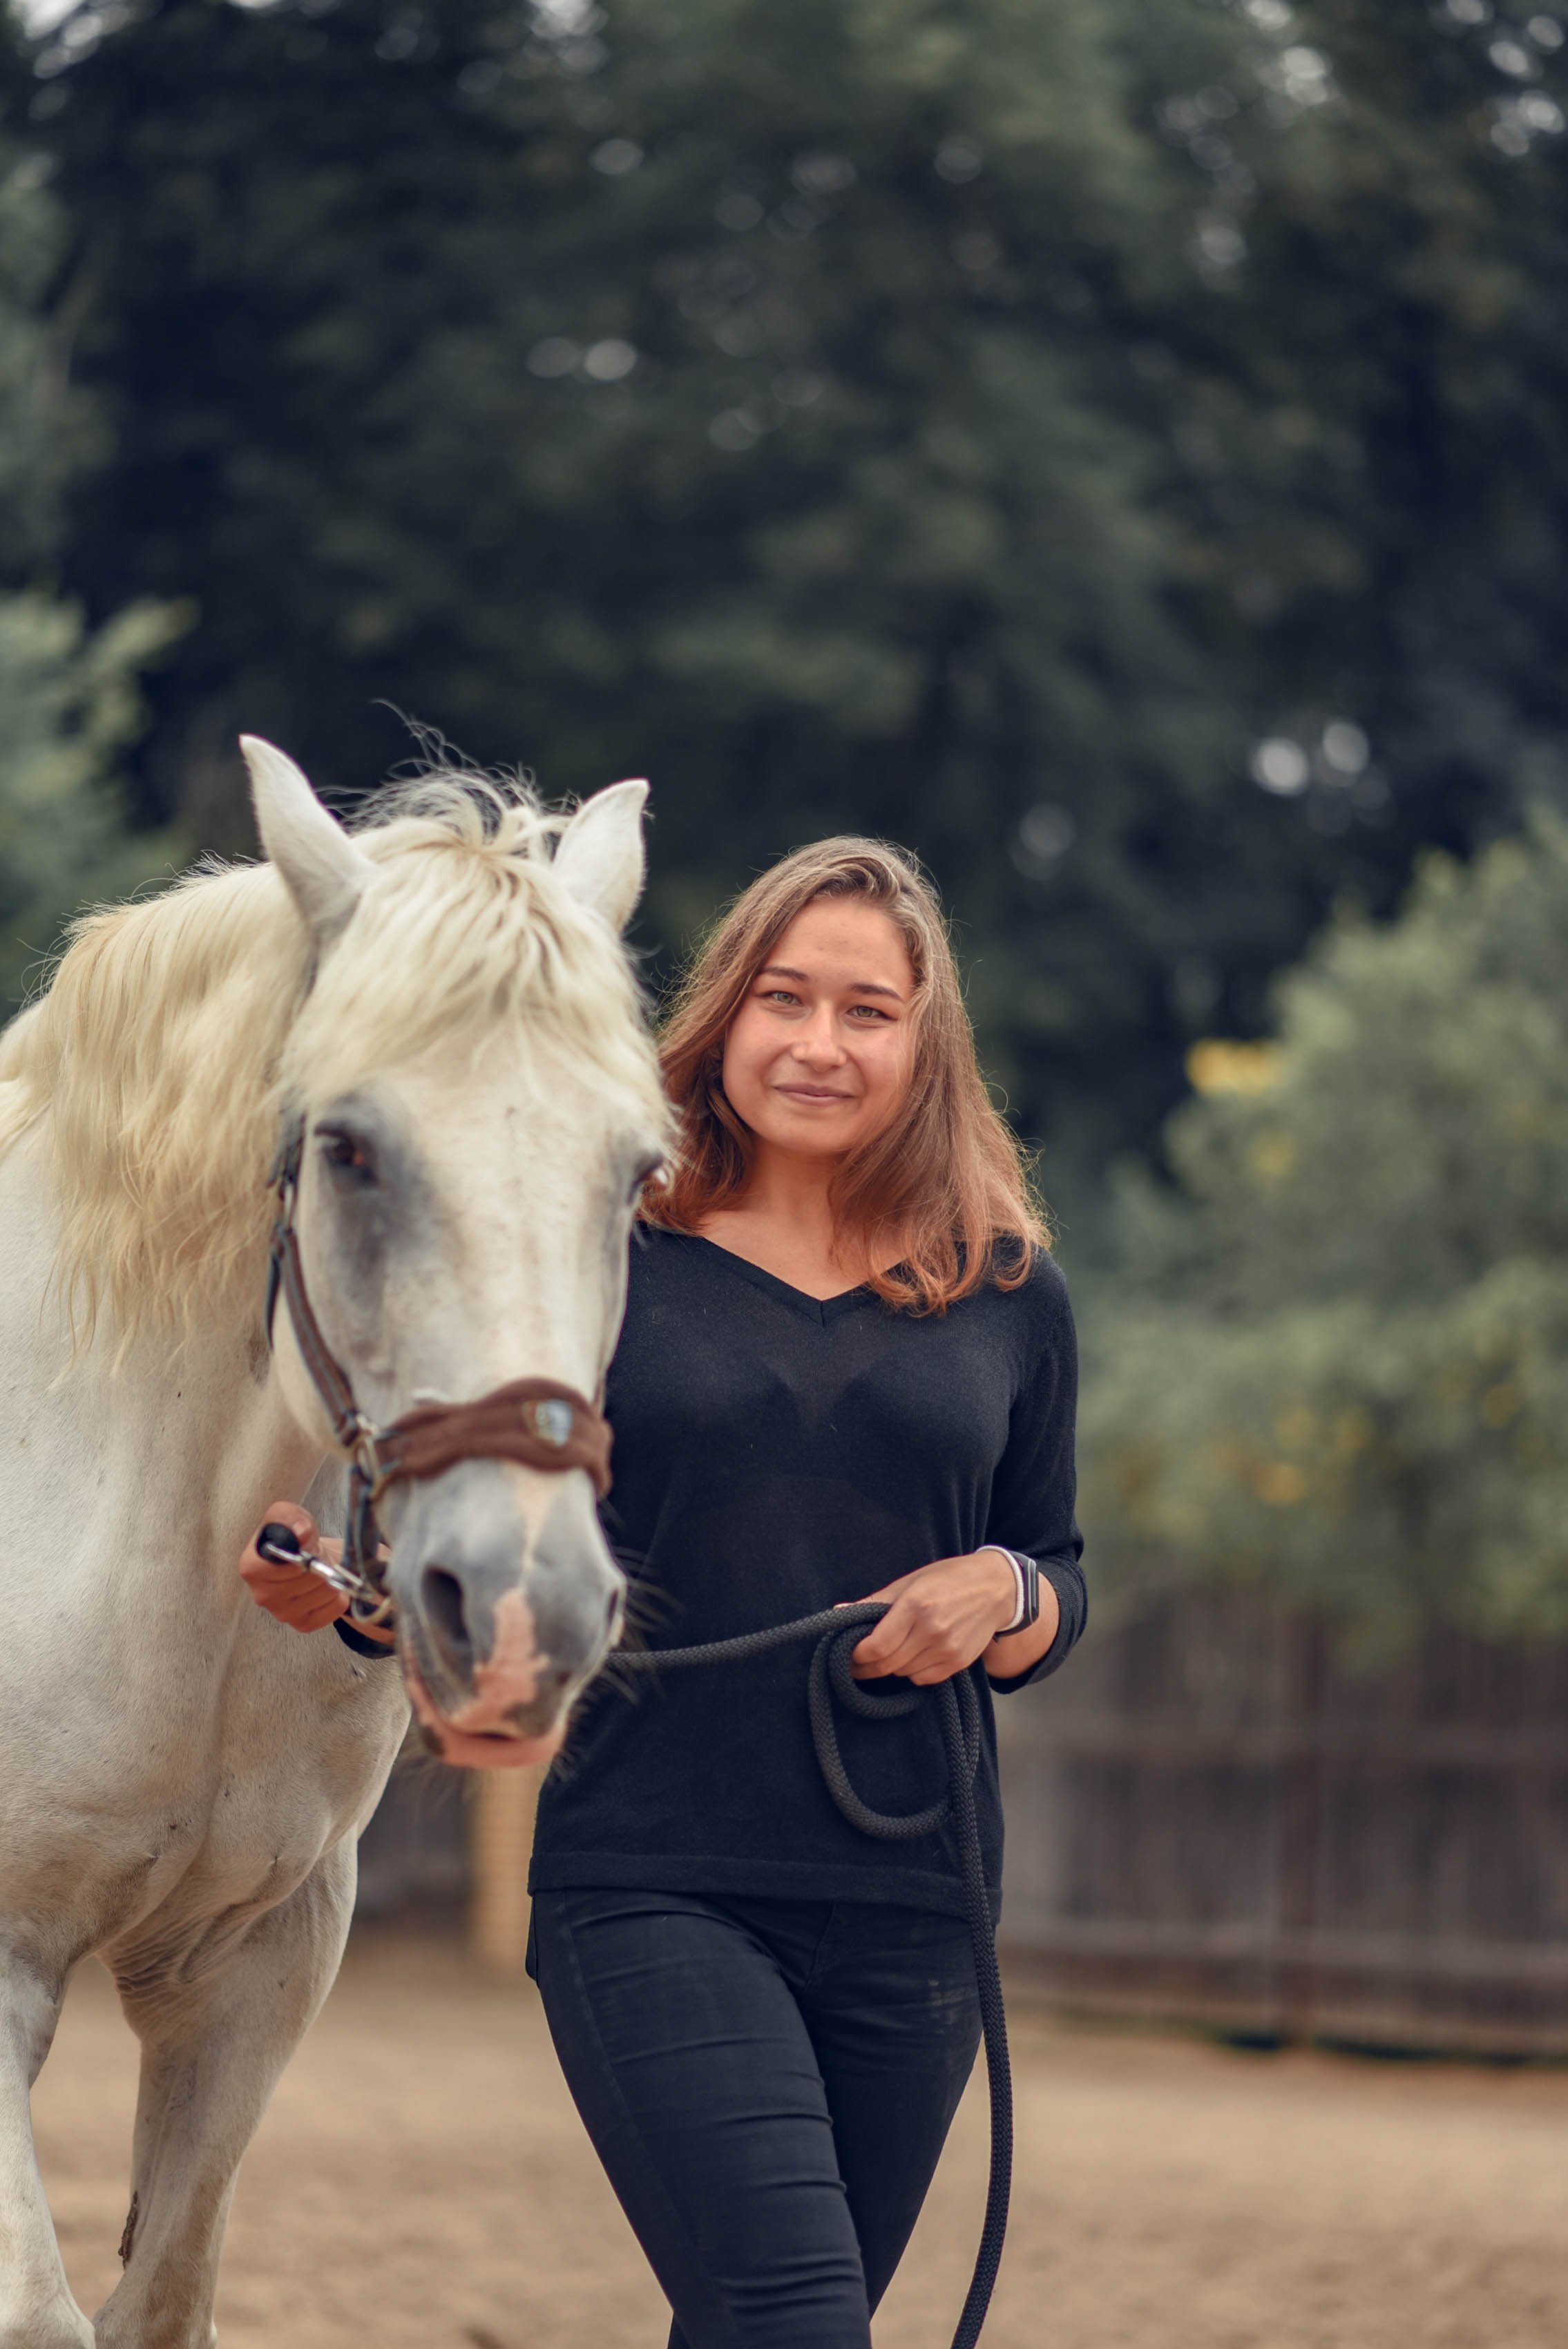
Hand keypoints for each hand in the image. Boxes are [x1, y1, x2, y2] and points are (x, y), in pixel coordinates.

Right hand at [239, 1502, 347, 1634]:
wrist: (308, 1559)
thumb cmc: (295, 1538)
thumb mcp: (288, 1515)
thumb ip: (289, 1518)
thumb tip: (300, 1532)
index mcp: (251, 1567)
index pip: (283, 1564)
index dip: (302, 1553)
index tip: (306, 1543)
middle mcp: (262, 1595)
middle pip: (309, 1578)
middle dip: (320, 1562)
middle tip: (316, 1556)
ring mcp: (282, 1613)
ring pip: (325, 1591)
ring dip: (331, 1577)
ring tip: (321, 1569)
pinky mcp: (302, 1624)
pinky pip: (334, 1607)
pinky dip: (338, 1594)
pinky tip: (325, 1587)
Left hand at [847, 1550, 1019, 1685]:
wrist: (996, 1589)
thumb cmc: (948, 1579)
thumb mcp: (909, 1581)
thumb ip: (874, 1602)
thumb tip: (838, 1613)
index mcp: (916, 1606)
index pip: (876, 1646)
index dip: (856, 1655)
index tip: (847, 1653)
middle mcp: (932, 1631)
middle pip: (887, 1665)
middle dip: (866, 1667)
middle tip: (856, 1663)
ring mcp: (947, 1650)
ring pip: (903, 1673)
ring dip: (890, 1667)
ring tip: (889, 1652)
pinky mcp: (958, 1663)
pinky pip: (923, 1679)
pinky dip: (911, 1672)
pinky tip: (913, 1656)